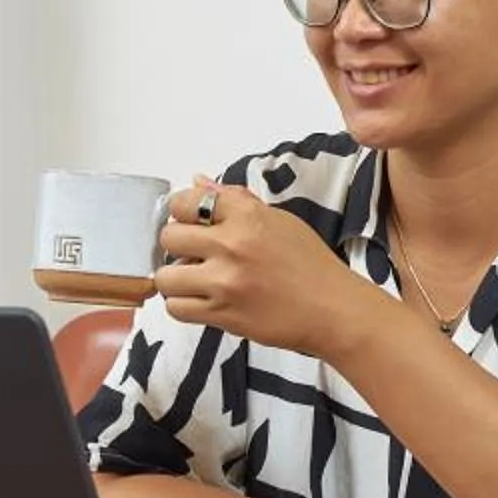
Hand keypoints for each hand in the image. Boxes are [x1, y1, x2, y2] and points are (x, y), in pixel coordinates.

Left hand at [154, 179, 380, 357]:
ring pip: (165, 277)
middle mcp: (232, 245)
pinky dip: (182, 304)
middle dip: (177, 244)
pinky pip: (176, 308)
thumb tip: (197, 182)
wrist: (332, 309)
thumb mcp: (279, 220)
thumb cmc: (310, 264)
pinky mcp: (222, 315)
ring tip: (195, 279)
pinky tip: (201, 299)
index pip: (186, 201)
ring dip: (175, 278)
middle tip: (194, 252)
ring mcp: (224, 282)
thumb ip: (234, 200)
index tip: (190, 221)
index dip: (182, 211)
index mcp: (247, 215)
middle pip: (169, 236)